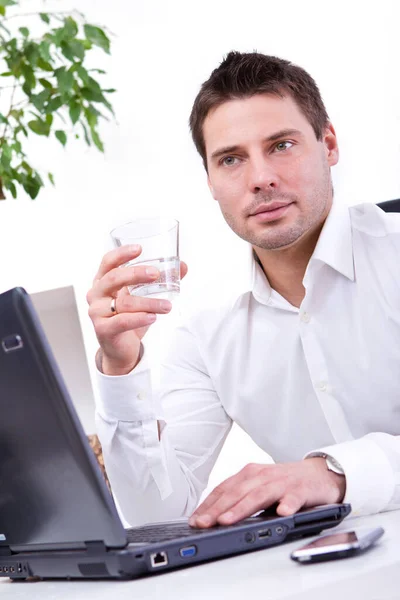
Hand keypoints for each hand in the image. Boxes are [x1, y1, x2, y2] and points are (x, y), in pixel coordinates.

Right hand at [87, 244, 187, 375]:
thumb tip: (183, 266)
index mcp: (103, 281)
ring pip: (123, 302)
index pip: (108, 262)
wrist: (120, 349)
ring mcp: (97, 312)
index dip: (121, 254)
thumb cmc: (129, 317)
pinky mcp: (103, 329)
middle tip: (156, 274)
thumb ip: (160, 280)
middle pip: (114, 278)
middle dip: (136, 274)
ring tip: (167, 305)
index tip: (139, 249)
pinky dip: (139, 318)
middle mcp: (96, 294)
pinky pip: (122, 321)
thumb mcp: (143, 296)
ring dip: (148, 302)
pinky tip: (153, 317)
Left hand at [189, 458, 345, 527]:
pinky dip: (287, 504)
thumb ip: (240, 498)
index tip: (195, 519)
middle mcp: (263, 476)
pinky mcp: (301, 490)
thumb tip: (214, 517)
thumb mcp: (259, 488)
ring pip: (259, 495)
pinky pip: (293, 497)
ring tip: (228, 521)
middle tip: (204, 524)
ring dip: (242, 508)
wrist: (319, 473)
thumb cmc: (285, 482)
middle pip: (237, 492)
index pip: (224, 489)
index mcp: (249, 475)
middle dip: (218, 509)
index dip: (208, 504)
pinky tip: (282, 513)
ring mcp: (282, 482)